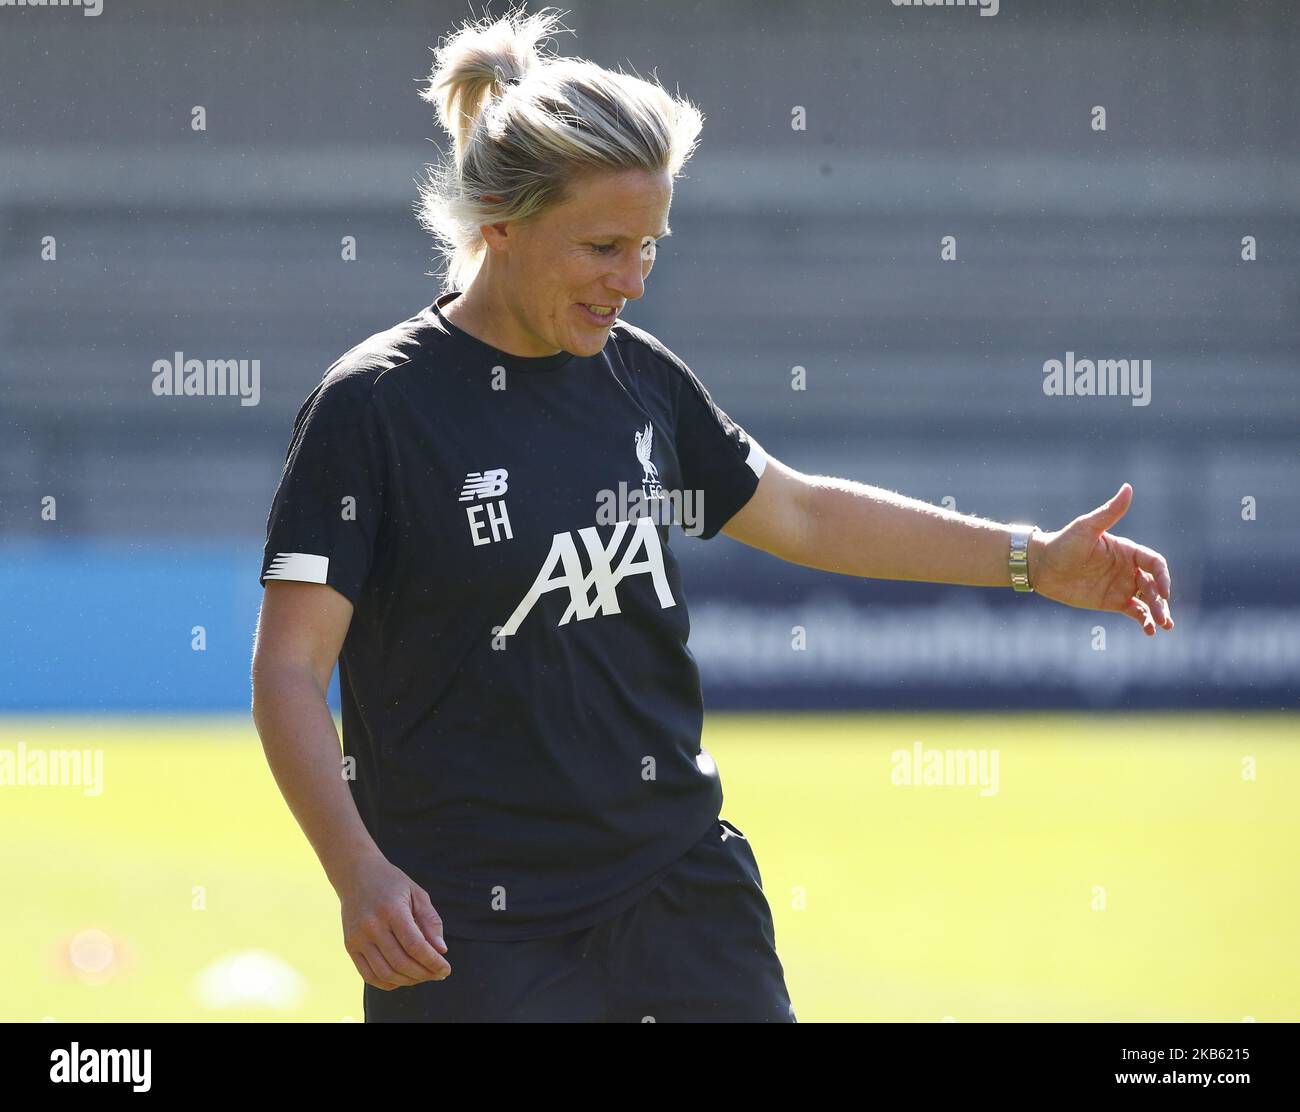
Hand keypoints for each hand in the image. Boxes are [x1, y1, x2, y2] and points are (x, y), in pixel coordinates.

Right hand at [336, 854, 451, 989]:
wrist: (355, 873)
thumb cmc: (391, 883)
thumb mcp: (416, 893)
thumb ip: (430, 921)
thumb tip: (441, 950)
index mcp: (392, 910)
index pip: (415, 945)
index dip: (433, 962)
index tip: (446, 970)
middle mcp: (372, 926)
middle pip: (401, 962)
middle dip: (424, 974)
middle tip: (438, 974)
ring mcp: (358, 938)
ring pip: (385, 973)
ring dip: (408, 981)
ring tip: (423, 976)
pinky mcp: (350, 946)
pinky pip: (369, 975)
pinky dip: (388, 982)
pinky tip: (403, 978)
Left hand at [1027, 483, 1173, 636]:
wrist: (1041, 565)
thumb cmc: (1063, 542)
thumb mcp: (1087, 527)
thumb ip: (1109, 512)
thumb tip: (1128, 488)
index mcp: (1127, 551)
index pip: (1154, 563)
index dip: (1163, 576)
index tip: (1163, 591)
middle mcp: (1128, 568)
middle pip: (1154, 584)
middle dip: (1162, 600)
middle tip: (1164, 615)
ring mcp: (1122, 586)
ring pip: (1148, 600)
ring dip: (1159, 612)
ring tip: (1165, 625)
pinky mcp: (1112, 602)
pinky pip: (1135, 612)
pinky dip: (1144, 621)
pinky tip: (1149, 631)